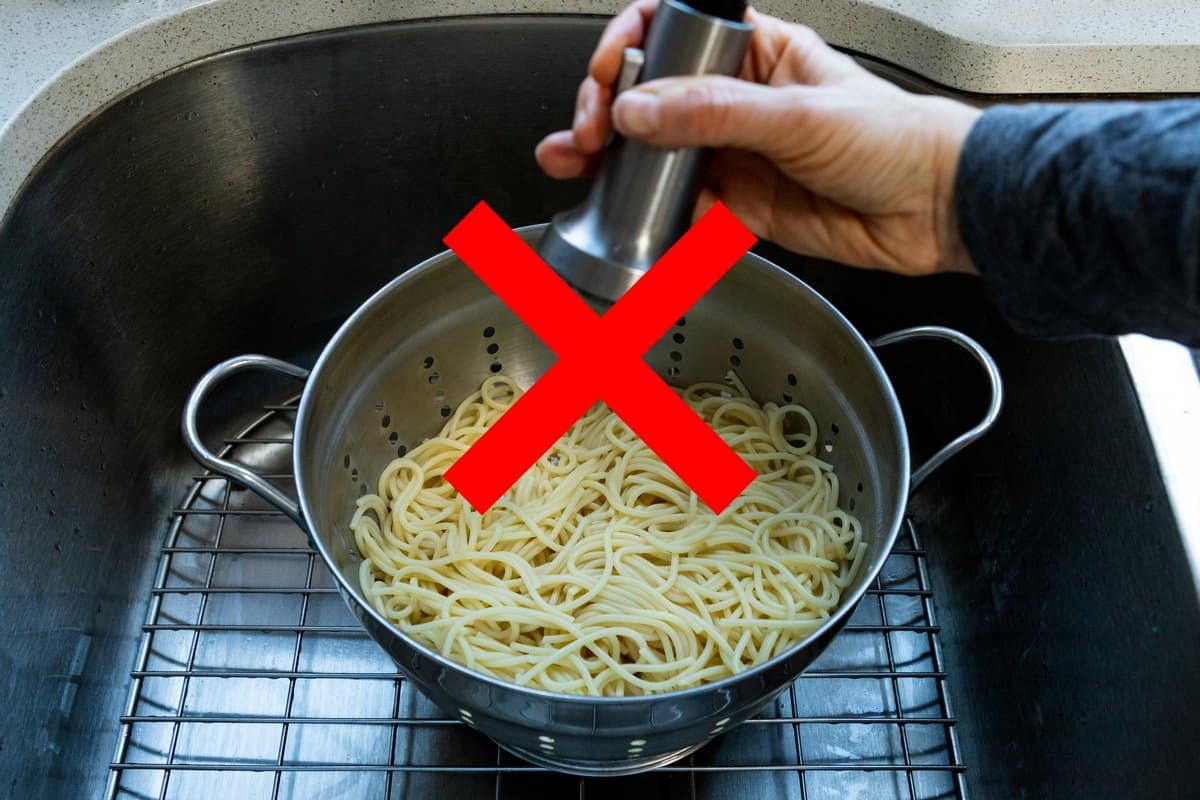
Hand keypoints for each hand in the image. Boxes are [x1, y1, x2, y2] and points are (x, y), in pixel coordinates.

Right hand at [536, 1, 981, 275]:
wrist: (932, 211)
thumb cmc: (894, 140)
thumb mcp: (797, 115)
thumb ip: (713, 112)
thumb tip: (639, 109)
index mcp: (754, 53)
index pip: (669, 33)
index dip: (628, 50)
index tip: (608, 82)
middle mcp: (737, 100)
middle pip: (649, 96)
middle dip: (606, 111)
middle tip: (588, 135)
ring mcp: (734, 154)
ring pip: (655, 154)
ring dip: (612, 164)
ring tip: (576, 167)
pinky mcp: (738, 205)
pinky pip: (682, 209)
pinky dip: (654, 217)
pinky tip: (635, 219)